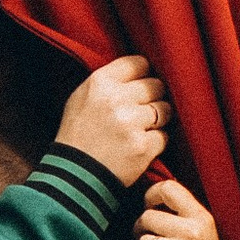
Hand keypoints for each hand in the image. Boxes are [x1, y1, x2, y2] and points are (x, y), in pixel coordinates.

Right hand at [58, 54, 169, 185]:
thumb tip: (140, 72)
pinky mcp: (142, 146)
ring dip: (158, 121)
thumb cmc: (78, 136)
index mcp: (100, 82)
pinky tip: (140, 147)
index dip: (143, 75)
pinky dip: (156, 143)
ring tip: (139, 130)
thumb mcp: (81, 98)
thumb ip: (109, 82)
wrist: (74, 177)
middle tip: (140, 112)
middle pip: (156, 86)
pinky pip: (164, 137)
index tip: (140, 87)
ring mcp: (130, 123)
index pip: (139, 63)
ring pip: (165, 110)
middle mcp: (115, 99)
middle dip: (153, 98)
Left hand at [133, 176, 239, 239]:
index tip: (148, 205)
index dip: (151, 194)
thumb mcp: (208, 237)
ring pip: (142, 238)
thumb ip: (186, 217)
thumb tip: (153, 200)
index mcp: (203, 218)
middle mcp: (194, 232)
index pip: (169, 188)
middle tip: (149, 238)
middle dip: (142, 227)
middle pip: (148, 215)